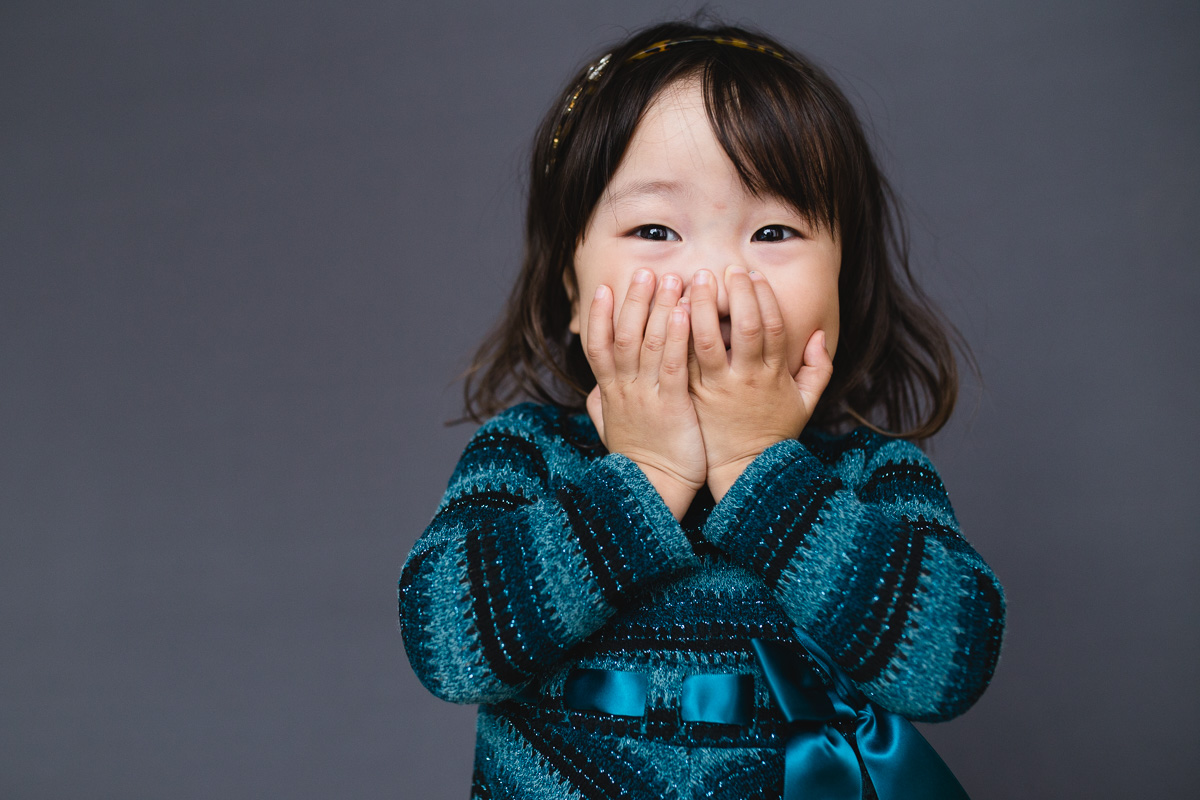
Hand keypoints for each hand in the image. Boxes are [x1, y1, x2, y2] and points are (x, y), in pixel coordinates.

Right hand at [585, 269, 706, 519]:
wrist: (652, 491)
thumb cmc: (640, 463)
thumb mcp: (614, 432)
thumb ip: (602, 409)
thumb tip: (593, 395)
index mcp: (612, 394)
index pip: (599, 347)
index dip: (601, 316)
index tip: (605, 289)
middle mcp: (625, 390)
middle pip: (623, 335)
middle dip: (633, 301)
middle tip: (645, 271)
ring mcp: (646, 396)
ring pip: (647, 342)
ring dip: (657, 308)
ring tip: (668, 279)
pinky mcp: (671, 406)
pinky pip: (671, 363)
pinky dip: (675, 336)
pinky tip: (685, 312)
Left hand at [686, 266, 832, 501]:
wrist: (741, 471)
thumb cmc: (772, 434)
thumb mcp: (806, 404)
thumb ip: (819, 368)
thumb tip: (820, 335)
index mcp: (773, 375)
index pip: (772, 327)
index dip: (763, 297)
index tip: (752, 274)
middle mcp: (744, 378)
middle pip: (743, 327)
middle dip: (736, 294)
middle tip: (725, 268)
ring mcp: (715, 387)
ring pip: (706, 340)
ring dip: (700, 306)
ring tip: (693, 280)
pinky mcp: (691, 396)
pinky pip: (682, 360)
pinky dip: (675, 334)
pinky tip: (668, 310)